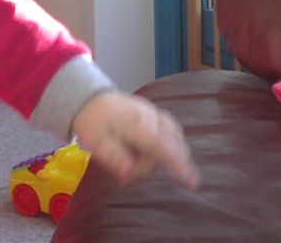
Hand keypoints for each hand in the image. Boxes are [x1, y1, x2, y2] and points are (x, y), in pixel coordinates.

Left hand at [72, 91, 198, 190]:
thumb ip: (113, 157)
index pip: (161, 146)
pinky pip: (172, 132)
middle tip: (125, 174)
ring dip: (163, 157)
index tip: (191, 182)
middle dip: (150, 166)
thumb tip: (128, 172)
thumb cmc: (92, 122)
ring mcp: (156, 114)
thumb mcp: (95, 142)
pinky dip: (171, 146)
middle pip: (168, 148)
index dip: (177, 164)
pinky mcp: (157, 115)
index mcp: (136, 124)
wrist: (90, 99)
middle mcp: (152, 117)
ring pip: (174, 140)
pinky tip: (155, 154)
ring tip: (136, 164)